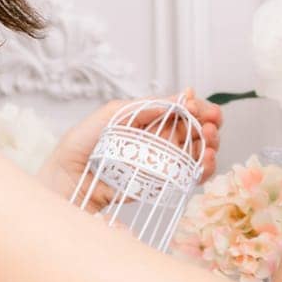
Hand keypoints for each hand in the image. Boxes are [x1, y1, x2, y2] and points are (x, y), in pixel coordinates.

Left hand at [38, 88, 222, 209]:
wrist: (69, 177)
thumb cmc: (83, 143)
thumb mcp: (113, 113)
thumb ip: (147, 105)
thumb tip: (181, 98)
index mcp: (151, 118)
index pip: (183, 110)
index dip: (198, 107)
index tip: (199, 108)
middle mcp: (161, 138)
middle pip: (197, 129)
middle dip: (210, 125)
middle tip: (209, 126)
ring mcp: (164, 161)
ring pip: (200, 151)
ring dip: (211, 145)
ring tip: (210, 144)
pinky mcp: (163, 183)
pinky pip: (192, 176)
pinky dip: (205, 168)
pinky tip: (206, 161)